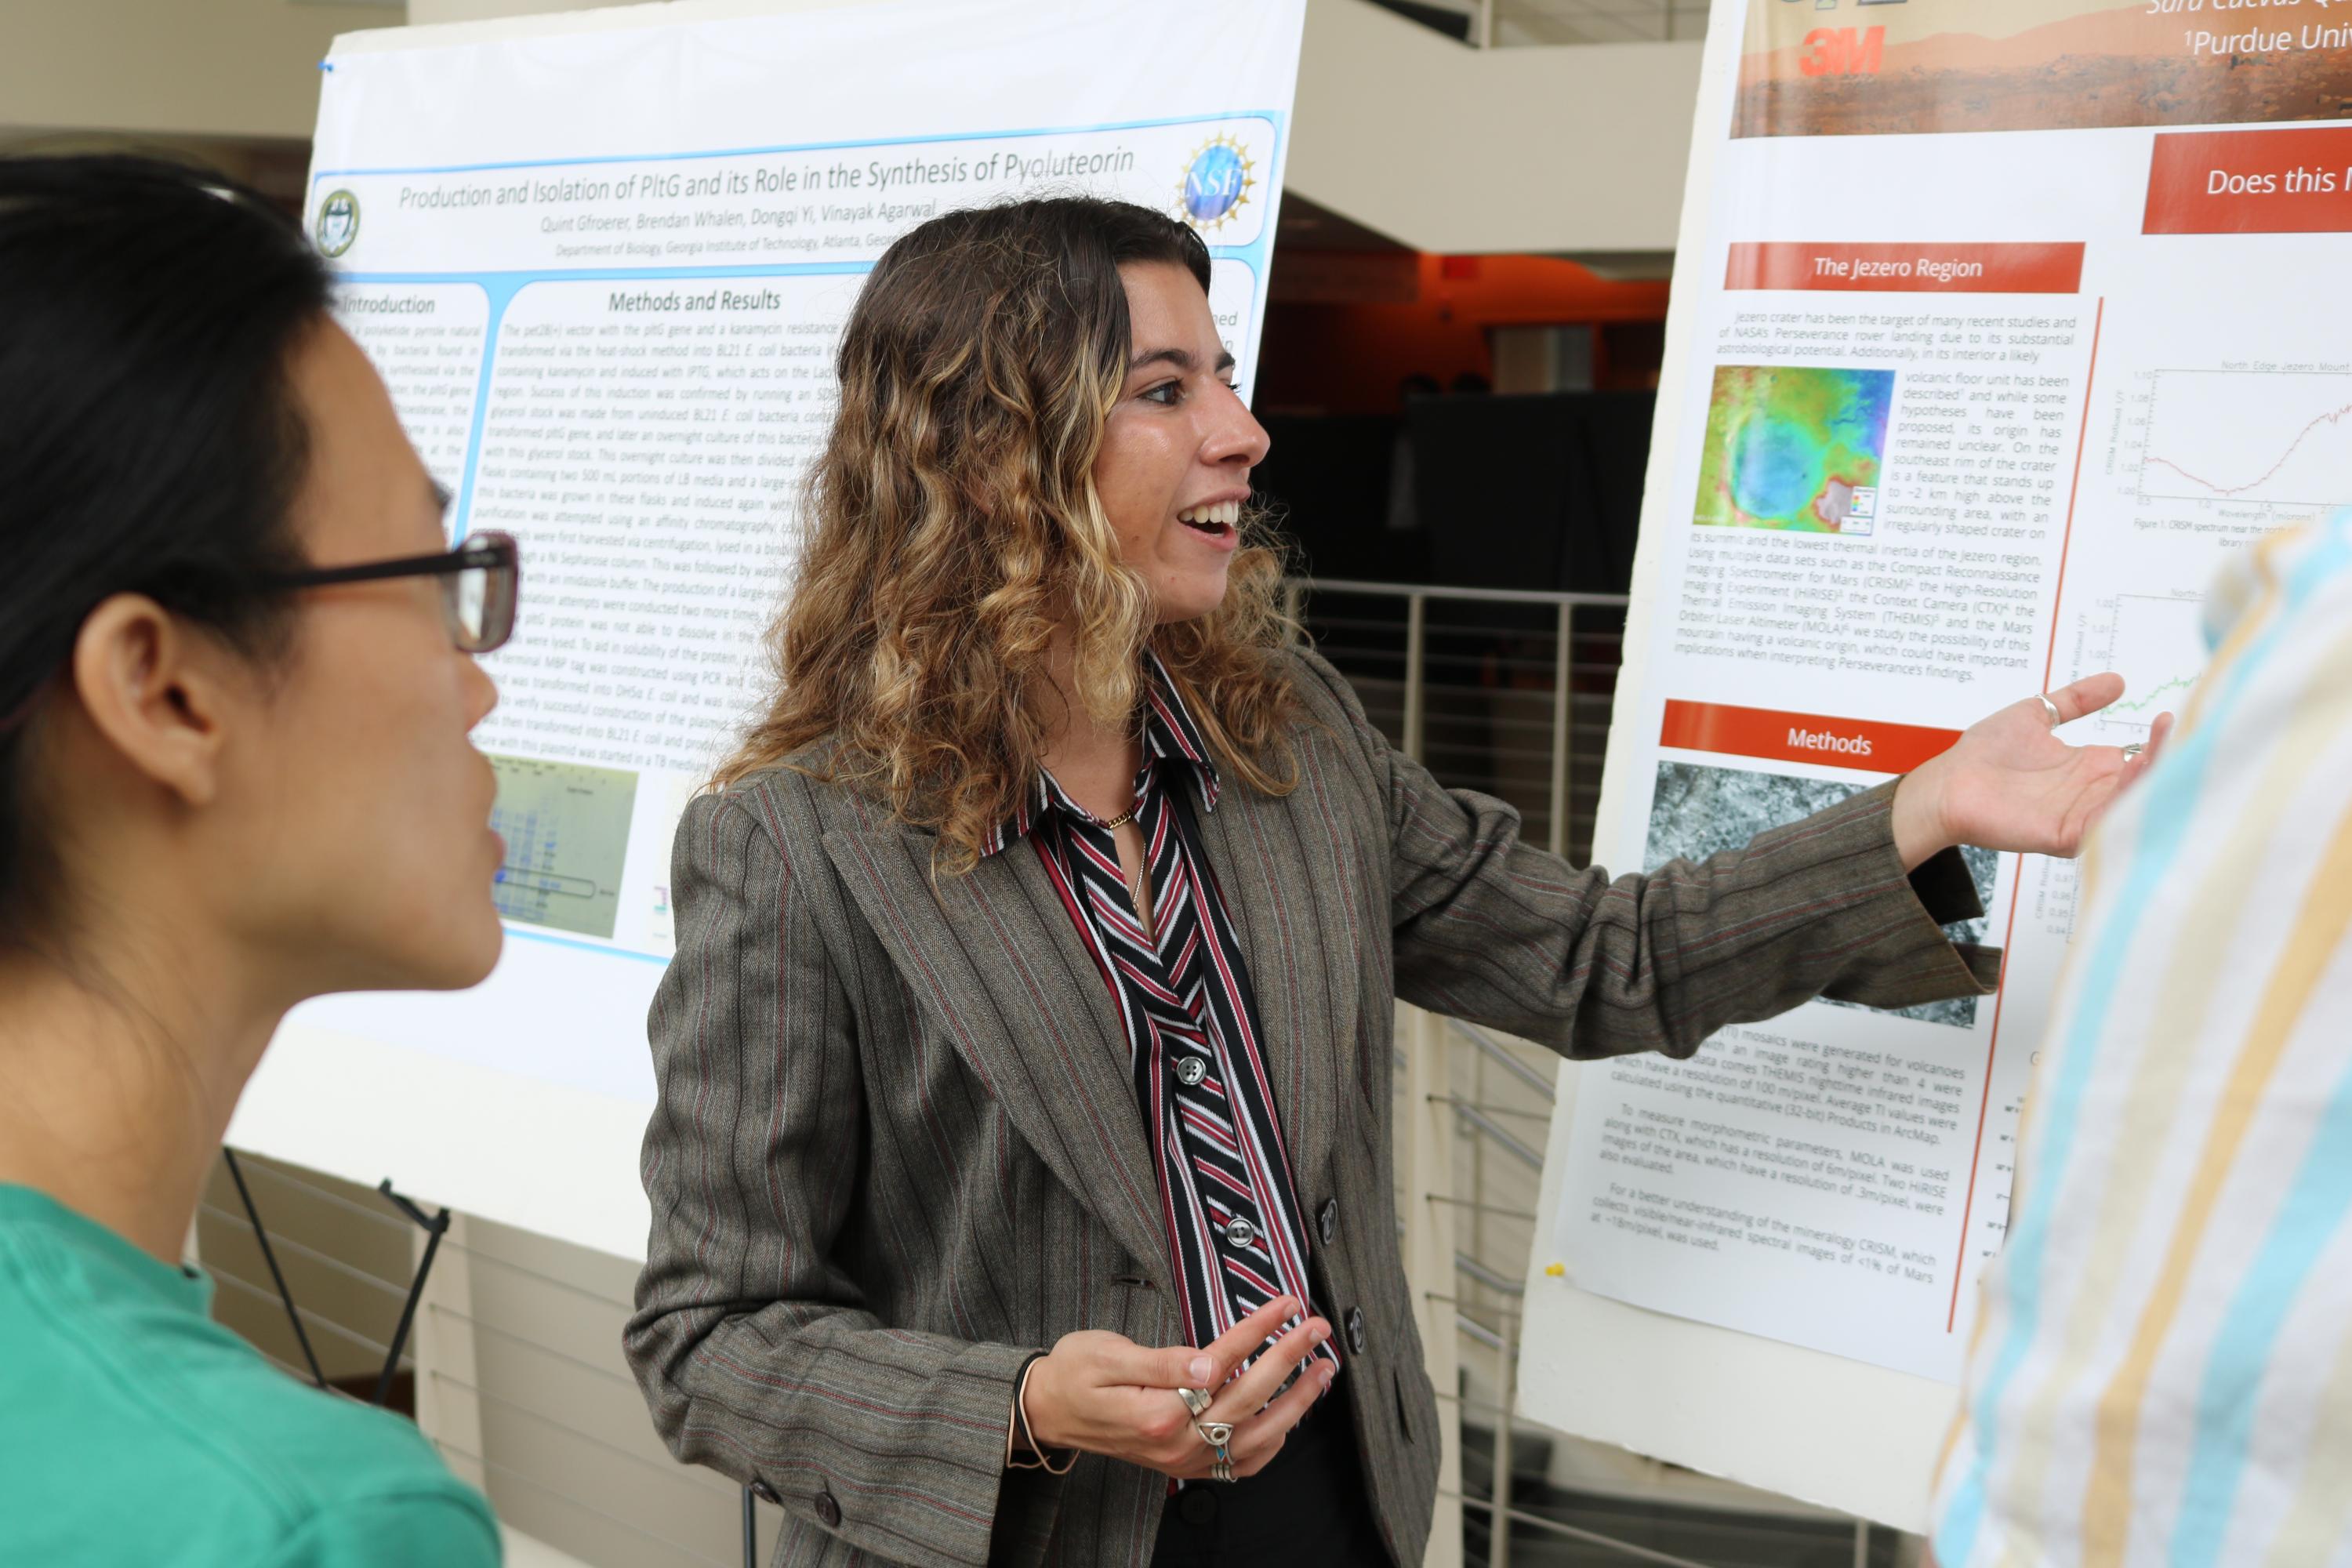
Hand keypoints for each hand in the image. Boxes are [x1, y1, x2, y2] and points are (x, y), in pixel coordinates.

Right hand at [1022, 1296, 1334, 1479]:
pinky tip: (1290, 1416)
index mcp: (1156, 1410)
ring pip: (1257, 1437)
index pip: (1222, 1362)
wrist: (1049, 1412)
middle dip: (1289, 1357)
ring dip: (1296, 1403)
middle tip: (1316, 1327)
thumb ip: (1162, 1361)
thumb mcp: (1106, 1355)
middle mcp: (1176, 1441)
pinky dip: (1274, 1441)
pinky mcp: (1187, 1466)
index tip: (1286, 1304)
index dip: (1259, 1330)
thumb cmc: (1073, 1374)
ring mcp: (1184, 1459)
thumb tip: (1210, 1361)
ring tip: (1323, 1370)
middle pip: (1248, 1397)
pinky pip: (1242, 1463)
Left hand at [1892, 674, 2174, 866]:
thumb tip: (2118, 680)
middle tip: (2181, 736)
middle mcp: (2093, 793)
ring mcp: (2082, 816)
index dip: (2161, 741)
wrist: (1947, 784)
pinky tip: (2133, 782)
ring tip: (2163, 753)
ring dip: (2150, 781)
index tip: (2169, 717)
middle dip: (2167, 762)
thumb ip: (2076, 699)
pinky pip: (2104, 826)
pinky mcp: (2066, 835)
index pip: (2143, 757)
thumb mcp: (2036, 713)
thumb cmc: (1985, 754)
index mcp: (2091, 768)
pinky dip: (2122, 806)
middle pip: (2145, 783)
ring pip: (2131, 804)